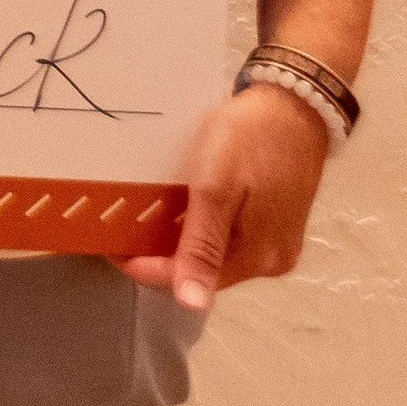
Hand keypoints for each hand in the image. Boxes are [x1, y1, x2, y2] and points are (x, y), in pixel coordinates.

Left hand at [121, 80, 332, 311]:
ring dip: (182, 242)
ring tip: (153, 214)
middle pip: (202, 273)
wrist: (295, 101)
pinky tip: (189, 207)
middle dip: (163, 255)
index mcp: (256, 257)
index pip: (186, 282)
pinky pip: (233, 238)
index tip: (111, 246)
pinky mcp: (279, 222)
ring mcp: (277, 242)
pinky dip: (206, 228)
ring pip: (217, 256)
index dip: (144, 267)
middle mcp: (270, 260)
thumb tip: (193, 305)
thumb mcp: (216, 188)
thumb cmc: (251, 138)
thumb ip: (202, 247)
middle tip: (129, 224)